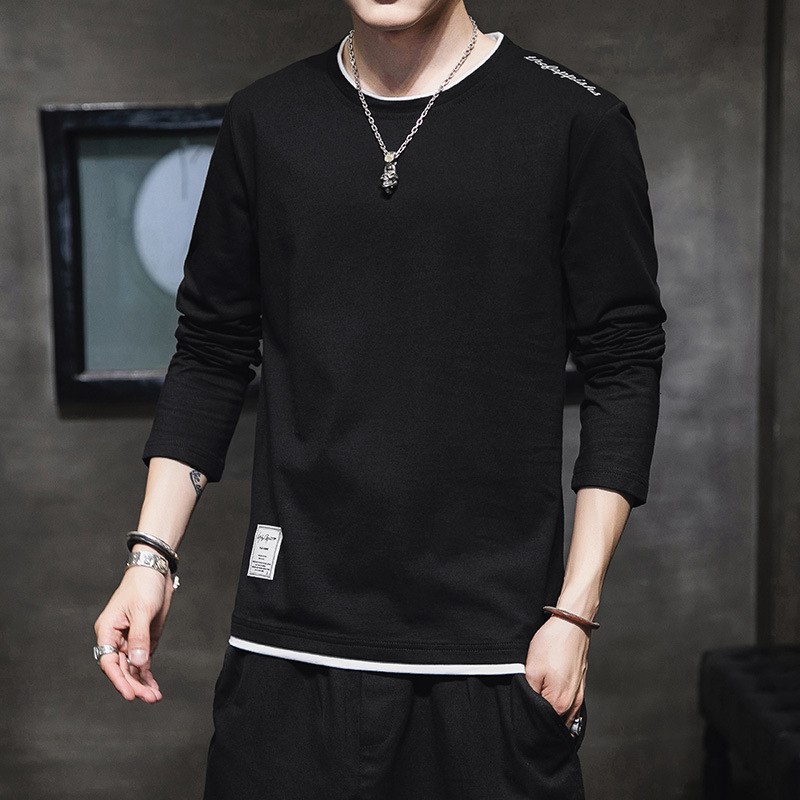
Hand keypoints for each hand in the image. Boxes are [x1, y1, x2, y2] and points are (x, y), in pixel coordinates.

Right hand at [93, 563, 173, 702]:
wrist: (156, 571)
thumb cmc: (143, 586)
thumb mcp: (142, 611)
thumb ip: (139, 638)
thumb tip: (137, 663)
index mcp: (107, 630)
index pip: (109, 661)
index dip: (118, 679)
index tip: (129, 694)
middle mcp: (116, 639)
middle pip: (121, 669)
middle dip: (133, 685)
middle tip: (148, 698)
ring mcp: (130, 641)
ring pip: (132, 669)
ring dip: (141, 684)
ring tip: (154, 698)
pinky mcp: (144, 641)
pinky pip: (143, 663)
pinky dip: (147, 676)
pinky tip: (154, 689)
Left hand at [524, 616, 589, 727]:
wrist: (571, 624)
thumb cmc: (552, 644)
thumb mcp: (531, 669)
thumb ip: (530, 694)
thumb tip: (529, 709)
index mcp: (559, 703)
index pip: (543, 725)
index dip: (531, 722)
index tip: (523, 717)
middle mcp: (572, 704)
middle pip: (556, 723)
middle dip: (543, 722)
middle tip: (530, 712)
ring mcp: (579, 694)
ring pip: (565, 716)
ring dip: (553, 716)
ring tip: (540, 707)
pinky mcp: (580, 685)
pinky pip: (571, 706)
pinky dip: (562, 707)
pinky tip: (552, 699)